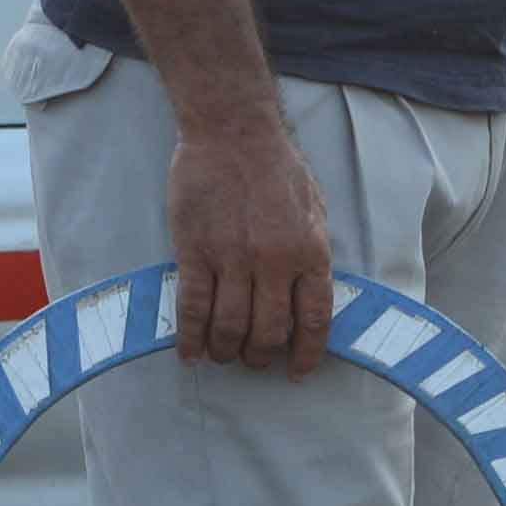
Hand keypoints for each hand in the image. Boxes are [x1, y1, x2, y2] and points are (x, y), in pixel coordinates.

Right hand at [164, 103, 336, 374]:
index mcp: (311, 251)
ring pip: (229, 328)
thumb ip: (313, 251)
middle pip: (269, 333)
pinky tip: (189, 352)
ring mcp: (233, 259)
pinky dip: (190, 338)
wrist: (233, 134)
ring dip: (226, 351)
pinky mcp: (195, 253)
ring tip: (223, 356)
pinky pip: (192, 308)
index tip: (299, 371)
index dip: (308, 353)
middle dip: (261, 357)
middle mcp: (275, 262)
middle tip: (253, 361)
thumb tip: (309, 293)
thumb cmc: (278, 168)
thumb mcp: (315, 208)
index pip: (314, 318)